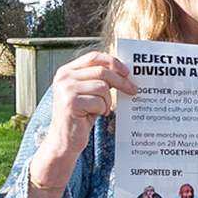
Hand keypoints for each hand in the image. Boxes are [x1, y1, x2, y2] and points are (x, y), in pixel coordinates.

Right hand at [29, 52, 136, 189]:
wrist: (64, 139)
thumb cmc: (79, 116)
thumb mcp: (87, 92)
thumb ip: (98, 79)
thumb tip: (122, 71)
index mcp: (66, 71)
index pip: (94, 57)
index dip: (112, 62)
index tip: (127, 72)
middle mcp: (64, 77)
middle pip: (102, 71)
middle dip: (121, 81)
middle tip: (133, 90)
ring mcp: (66, 90)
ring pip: (102, 87)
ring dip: (107, 101)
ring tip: (101, 109)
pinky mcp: (71, 103)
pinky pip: (99, 102)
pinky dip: (102, 110)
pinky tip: (94, 115)